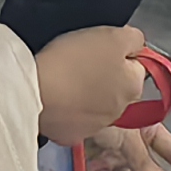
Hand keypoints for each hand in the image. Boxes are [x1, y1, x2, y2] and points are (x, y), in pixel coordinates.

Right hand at [34, 25, 151, 144]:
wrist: (34, 90)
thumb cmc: (72, 61)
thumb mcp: (111, 35)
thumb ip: (133, 38)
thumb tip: (136, 44)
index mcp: (133, 86)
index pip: (137, 65)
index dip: (119, 53)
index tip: (100, 49)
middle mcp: (120, 111)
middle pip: (117, 86)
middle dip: (104, 75)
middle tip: (81, 61)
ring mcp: (96, 126)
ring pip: (96, 104)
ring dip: (87, 93)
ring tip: (67, 78)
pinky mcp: (72, 135)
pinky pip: (74, 119)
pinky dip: (69, 109)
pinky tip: (57, 97)